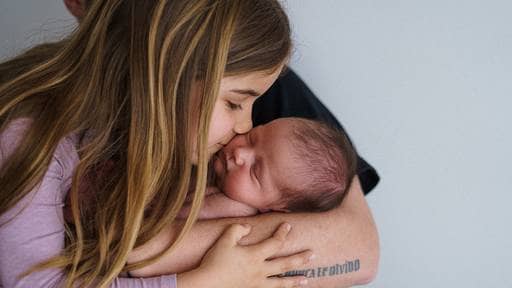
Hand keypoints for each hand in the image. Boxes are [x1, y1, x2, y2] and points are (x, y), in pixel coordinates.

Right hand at [177, 223, 311, 287]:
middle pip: (285, 263)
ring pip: (281, 283)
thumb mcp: (224, 240)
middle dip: (300, 258)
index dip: (283, 233)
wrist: (207, 285)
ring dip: (295, 281)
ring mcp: (257, 283)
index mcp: (255, 255)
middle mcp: (259, 270)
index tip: (288, 226)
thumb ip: (237, 229)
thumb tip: (248, 227)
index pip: (275, 242)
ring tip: (306, 279)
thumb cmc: (214, 261)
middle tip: (313, 254)